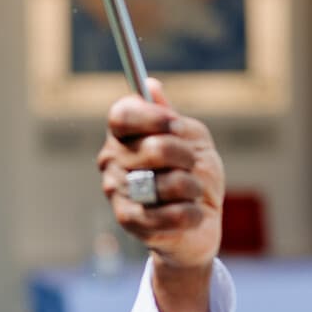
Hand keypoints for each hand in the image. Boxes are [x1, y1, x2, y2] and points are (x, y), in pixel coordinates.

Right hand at [98, 78, 225, 311]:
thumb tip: (150, 86)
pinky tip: (192, 215)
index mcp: (123, 135)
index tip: (176, 124)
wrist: (199, 225)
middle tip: (192, 165)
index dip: (153, 117)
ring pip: (168, 182)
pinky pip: (174, 212)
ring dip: (193, 187)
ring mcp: (117, 192)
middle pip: (154, 147)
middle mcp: (112, 161)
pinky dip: (194, 213)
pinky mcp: (129, 222)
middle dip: (186, 156)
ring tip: (191, 193)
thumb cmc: (193, 177)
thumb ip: (173, 117)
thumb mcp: (193, 140)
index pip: (123, 114)